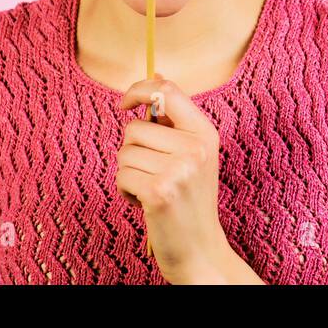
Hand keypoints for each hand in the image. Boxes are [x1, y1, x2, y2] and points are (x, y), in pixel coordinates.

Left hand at [115, 73, 239, 282]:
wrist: (200, 251)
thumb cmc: (190, 199)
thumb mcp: (193, 154)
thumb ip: (174, 118)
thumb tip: (156, 76)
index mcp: (205, 133)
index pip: (167, 91)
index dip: (139, 90)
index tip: (126, 104)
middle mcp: (196, 149)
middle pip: (135, 128)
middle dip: (133, 150)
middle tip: (154, 174)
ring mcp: (179, 171)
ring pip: (124, 152)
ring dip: (129, 172)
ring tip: (151, 189)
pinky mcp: (159, 192)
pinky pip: (121, 175)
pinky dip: (125, 191)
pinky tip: (144, 203)